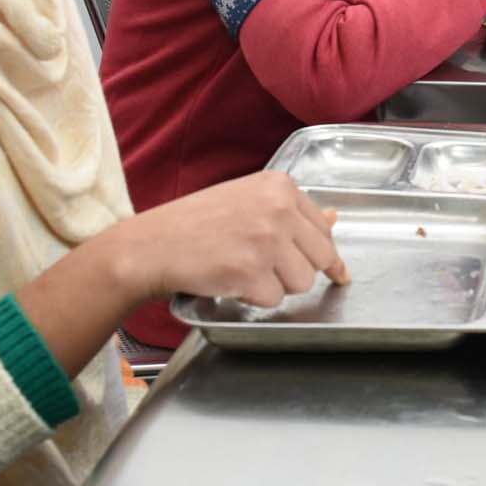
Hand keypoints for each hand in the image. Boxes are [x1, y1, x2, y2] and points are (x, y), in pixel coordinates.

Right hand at [102, 172, 348, 308]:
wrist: (151, 245)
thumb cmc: (194, 224)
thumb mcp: (246, 200)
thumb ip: (291, 211)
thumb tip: (335, 218)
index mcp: (280, 186)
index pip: (325, 229)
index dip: (324, 254)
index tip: (334, 270)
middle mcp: (278, 208)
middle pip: (321, 258)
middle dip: (299, 271)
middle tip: (268, 270)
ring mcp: (266, 239)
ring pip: (302, 282)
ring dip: (276, 286)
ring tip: (243, 270)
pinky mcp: (251, 271)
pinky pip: (273, 299)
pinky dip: (254, 299)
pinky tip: (231, 281)